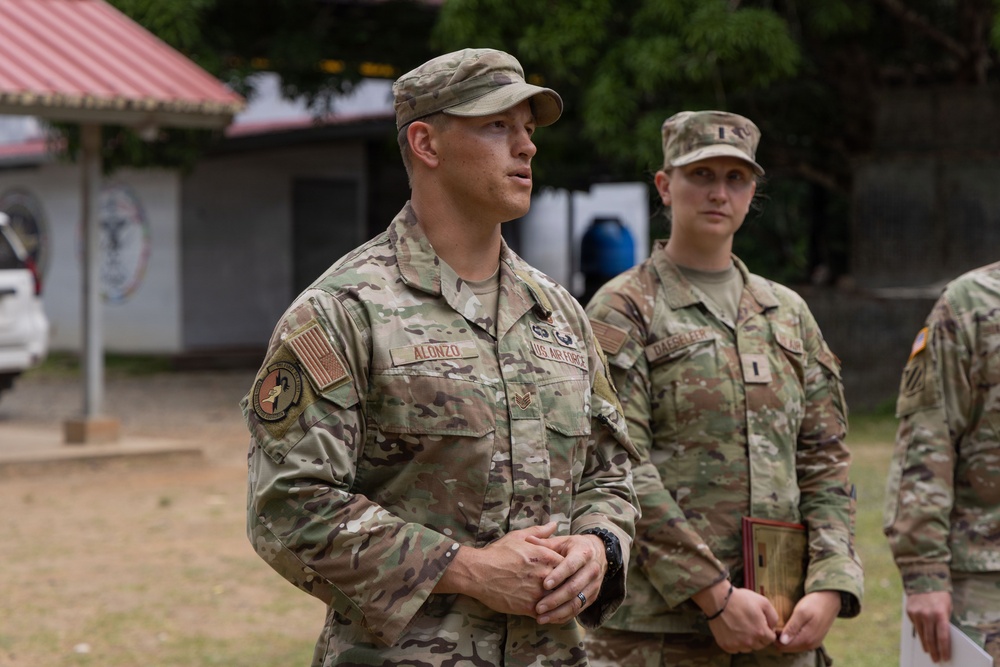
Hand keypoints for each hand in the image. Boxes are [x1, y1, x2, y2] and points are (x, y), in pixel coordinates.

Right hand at [434, 522, 564, 615]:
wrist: (478, 572)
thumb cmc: (497, 553)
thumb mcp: (518, 537)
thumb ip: (539, 532)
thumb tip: (554, 524)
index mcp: (545, 556)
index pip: (569, 564)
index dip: (569, 569)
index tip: (567, 572)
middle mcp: (545, 574)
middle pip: (568, 583)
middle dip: (568, 585)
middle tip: (567, 588)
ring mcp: (537, 592)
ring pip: (559, 599)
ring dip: (561, 601)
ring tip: (560, 602)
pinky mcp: (528, 607)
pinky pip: (547, 613)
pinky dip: (550, 613)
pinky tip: (549, 612)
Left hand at [525, 532, 606, 624]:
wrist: (598, 553)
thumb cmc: (573, 547)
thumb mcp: (562, 541)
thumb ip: (545, 544)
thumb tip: (527, 541)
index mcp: (584, 553)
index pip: (571, 566)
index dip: (558, 576)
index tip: (544, 585)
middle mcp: (592, 570)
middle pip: (574, 588)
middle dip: (555, 599)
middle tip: (538, 607)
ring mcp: (594, 585)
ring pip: (576, 603)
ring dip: (558, 612)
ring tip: (540, 618)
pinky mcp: (592, 597)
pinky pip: (578, 610)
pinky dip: (564, 616)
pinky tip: (550, 619)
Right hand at [693, 582, 778, 653]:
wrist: (719, 599)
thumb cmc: (741, 599)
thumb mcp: (763, 602)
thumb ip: (773, 616)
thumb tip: (773, 627)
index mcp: (760, 632)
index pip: (770, 639)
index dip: (767, 631)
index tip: (761, 624)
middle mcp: (749, 642)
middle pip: (760, 645)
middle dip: (758, 636)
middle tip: (751, 624)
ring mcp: (737, 644)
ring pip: (748, 648)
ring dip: (747, 641)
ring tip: (741, 627)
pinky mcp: (726, 645)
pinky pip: (736, 649)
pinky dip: (736, 643)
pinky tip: (733, 631)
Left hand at [775, 591, 840, 652]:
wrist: (830, 599)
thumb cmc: (814, 603)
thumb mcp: (801, 612)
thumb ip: (792, 627)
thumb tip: (783, 641)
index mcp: (807, 639)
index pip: (784, 646)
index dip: (775, 638)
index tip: (771, 626)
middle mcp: (811, 645)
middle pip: (788, 648)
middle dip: (779, 639)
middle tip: (775, 625)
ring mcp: (814, 643)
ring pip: (794, 646)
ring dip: (785, 638)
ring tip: (781, 625)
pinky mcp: (815, 639)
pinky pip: (800, 643)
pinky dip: (793, 637)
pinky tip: (789, 628)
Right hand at [906, 591, 952, 662]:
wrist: (924, 579)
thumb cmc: (939, 596)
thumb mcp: (947, 608)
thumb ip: (944, 622)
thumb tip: (943, 639)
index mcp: (940, 614)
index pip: (942, 637)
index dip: (944, 649)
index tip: (945, 657)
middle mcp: (927, 614)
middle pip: (930, 639)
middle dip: (934, 651)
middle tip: (936, 659)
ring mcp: (916, 613)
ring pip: (921, 634)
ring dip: (925, 645)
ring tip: (929, 652)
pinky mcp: (909, 612)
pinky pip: (916, 626)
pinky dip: (920, 632)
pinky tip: (923, 637)